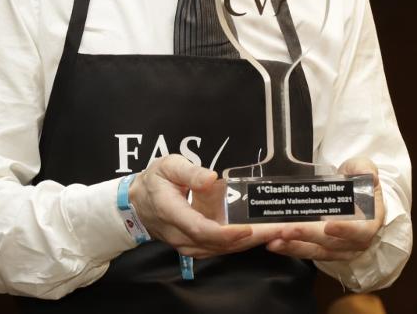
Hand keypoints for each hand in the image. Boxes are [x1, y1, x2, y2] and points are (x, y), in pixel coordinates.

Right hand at [129, 155, 282, 258]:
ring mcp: (187, 245)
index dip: (226, 232)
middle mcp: (181, 235)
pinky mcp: (194, 247)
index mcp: (173, 213)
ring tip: (276, 232)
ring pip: (220, 250)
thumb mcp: (168, 166)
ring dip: (249, 243)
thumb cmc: (155, 181)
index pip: (201, 229)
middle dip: (249, 238)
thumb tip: (211, 178)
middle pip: (217, 243)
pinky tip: (259, 236)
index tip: (249, 228)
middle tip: (278, 230)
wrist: (138, 203)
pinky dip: (239, 244)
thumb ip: (189, 172)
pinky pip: (218, 249)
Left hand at [265, 157, 384, 261]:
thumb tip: (369, 175)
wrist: (350, 193)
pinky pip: (306, 251)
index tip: (328, 226)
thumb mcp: (363, 169)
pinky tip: (273, 242)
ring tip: (273, 240)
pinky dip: (290, 248)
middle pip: (331, 242)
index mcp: (370, 222)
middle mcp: (354, 241)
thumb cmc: (358, 182)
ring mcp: (337, 248)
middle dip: (307, 236)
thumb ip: (365, 169)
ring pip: (316, 251)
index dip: (346, 230)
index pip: (361, 231)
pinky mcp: (321, 249)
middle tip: (286, 230)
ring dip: (293, 247)